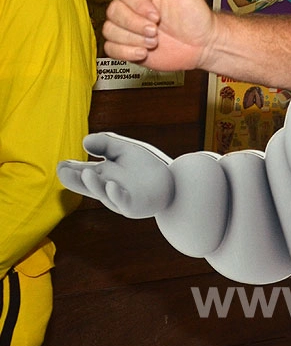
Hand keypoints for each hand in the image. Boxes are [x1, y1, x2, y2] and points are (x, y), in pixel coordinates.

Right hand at [57, 132, 174, 217]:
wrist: (174, 182)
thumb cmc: (145, 167)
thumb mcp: (124, 151)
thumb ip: (106, 144)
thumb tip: (85, 140)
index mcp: (102, 175)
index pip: (82, 173)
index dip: (71, 170)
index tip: (61, 165)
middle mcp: (107, 188)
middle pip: (88, 184)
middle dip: (76, 179)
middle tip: (63, 171)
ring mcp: (120, 198)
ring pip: (103, 193)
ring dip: (95, 184)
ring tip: (87, 174)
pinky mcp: (134, 205)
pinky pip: (123, 201)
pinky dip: (116, 194)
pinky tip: (111, 185)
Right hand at [102, 0, 213, 70]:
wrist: (202, 44)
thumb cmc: (195, 15)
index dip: (139, 7)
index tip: (157, 15)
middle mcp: (133, 9)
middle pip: (113, 13)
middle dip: (136, 25)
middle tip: (157, 31)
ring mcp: (129, 28)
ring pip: (110, 31)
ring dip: (133, 40)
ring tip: (155, 41)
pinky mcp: (127, 46)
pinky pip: (111, 49)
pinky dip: (126, 52)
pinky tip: (144, 51)